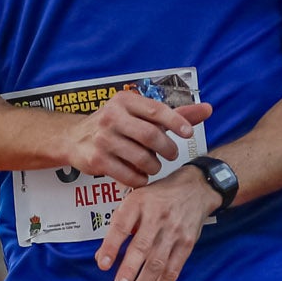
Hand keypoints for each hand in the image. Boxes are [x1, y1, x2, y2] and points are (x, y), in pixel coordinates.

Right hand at [60, 90, 211, 184]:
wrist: (74, 138)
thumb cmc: (116, 125)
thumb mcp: (140, 114)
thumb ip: (174, 114)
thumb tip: (207, 109)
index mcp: (125, 101)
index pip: (156, 110)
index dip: (176, 122)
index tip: (189, 133)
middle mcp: (111, 116)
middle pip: (150, 136)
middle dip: (167, 149)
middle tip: (171, 155)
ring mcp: (102, 138)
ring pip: (141, 158)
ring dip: (153, 166)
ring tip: (153, 166)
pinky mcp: (96, 160)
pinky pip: (128, 175)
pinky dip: (140, 179)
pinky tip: (140, 175)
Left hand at [94, 166, 214, 280]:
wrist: (196, 188)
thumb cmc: (160, 196)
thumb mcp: (136, 200)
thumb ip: (119, 226)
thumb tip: (102, 256)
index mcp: (139, 203)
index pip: (122, 226)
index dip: (112, 246)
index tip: (103, 264)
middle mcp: (157, 217)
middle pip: (142, 247)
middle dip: (130, 271)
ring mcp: (173, 231)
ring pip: (158, 263)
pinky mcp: (186, 244)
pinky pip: (173, 269)